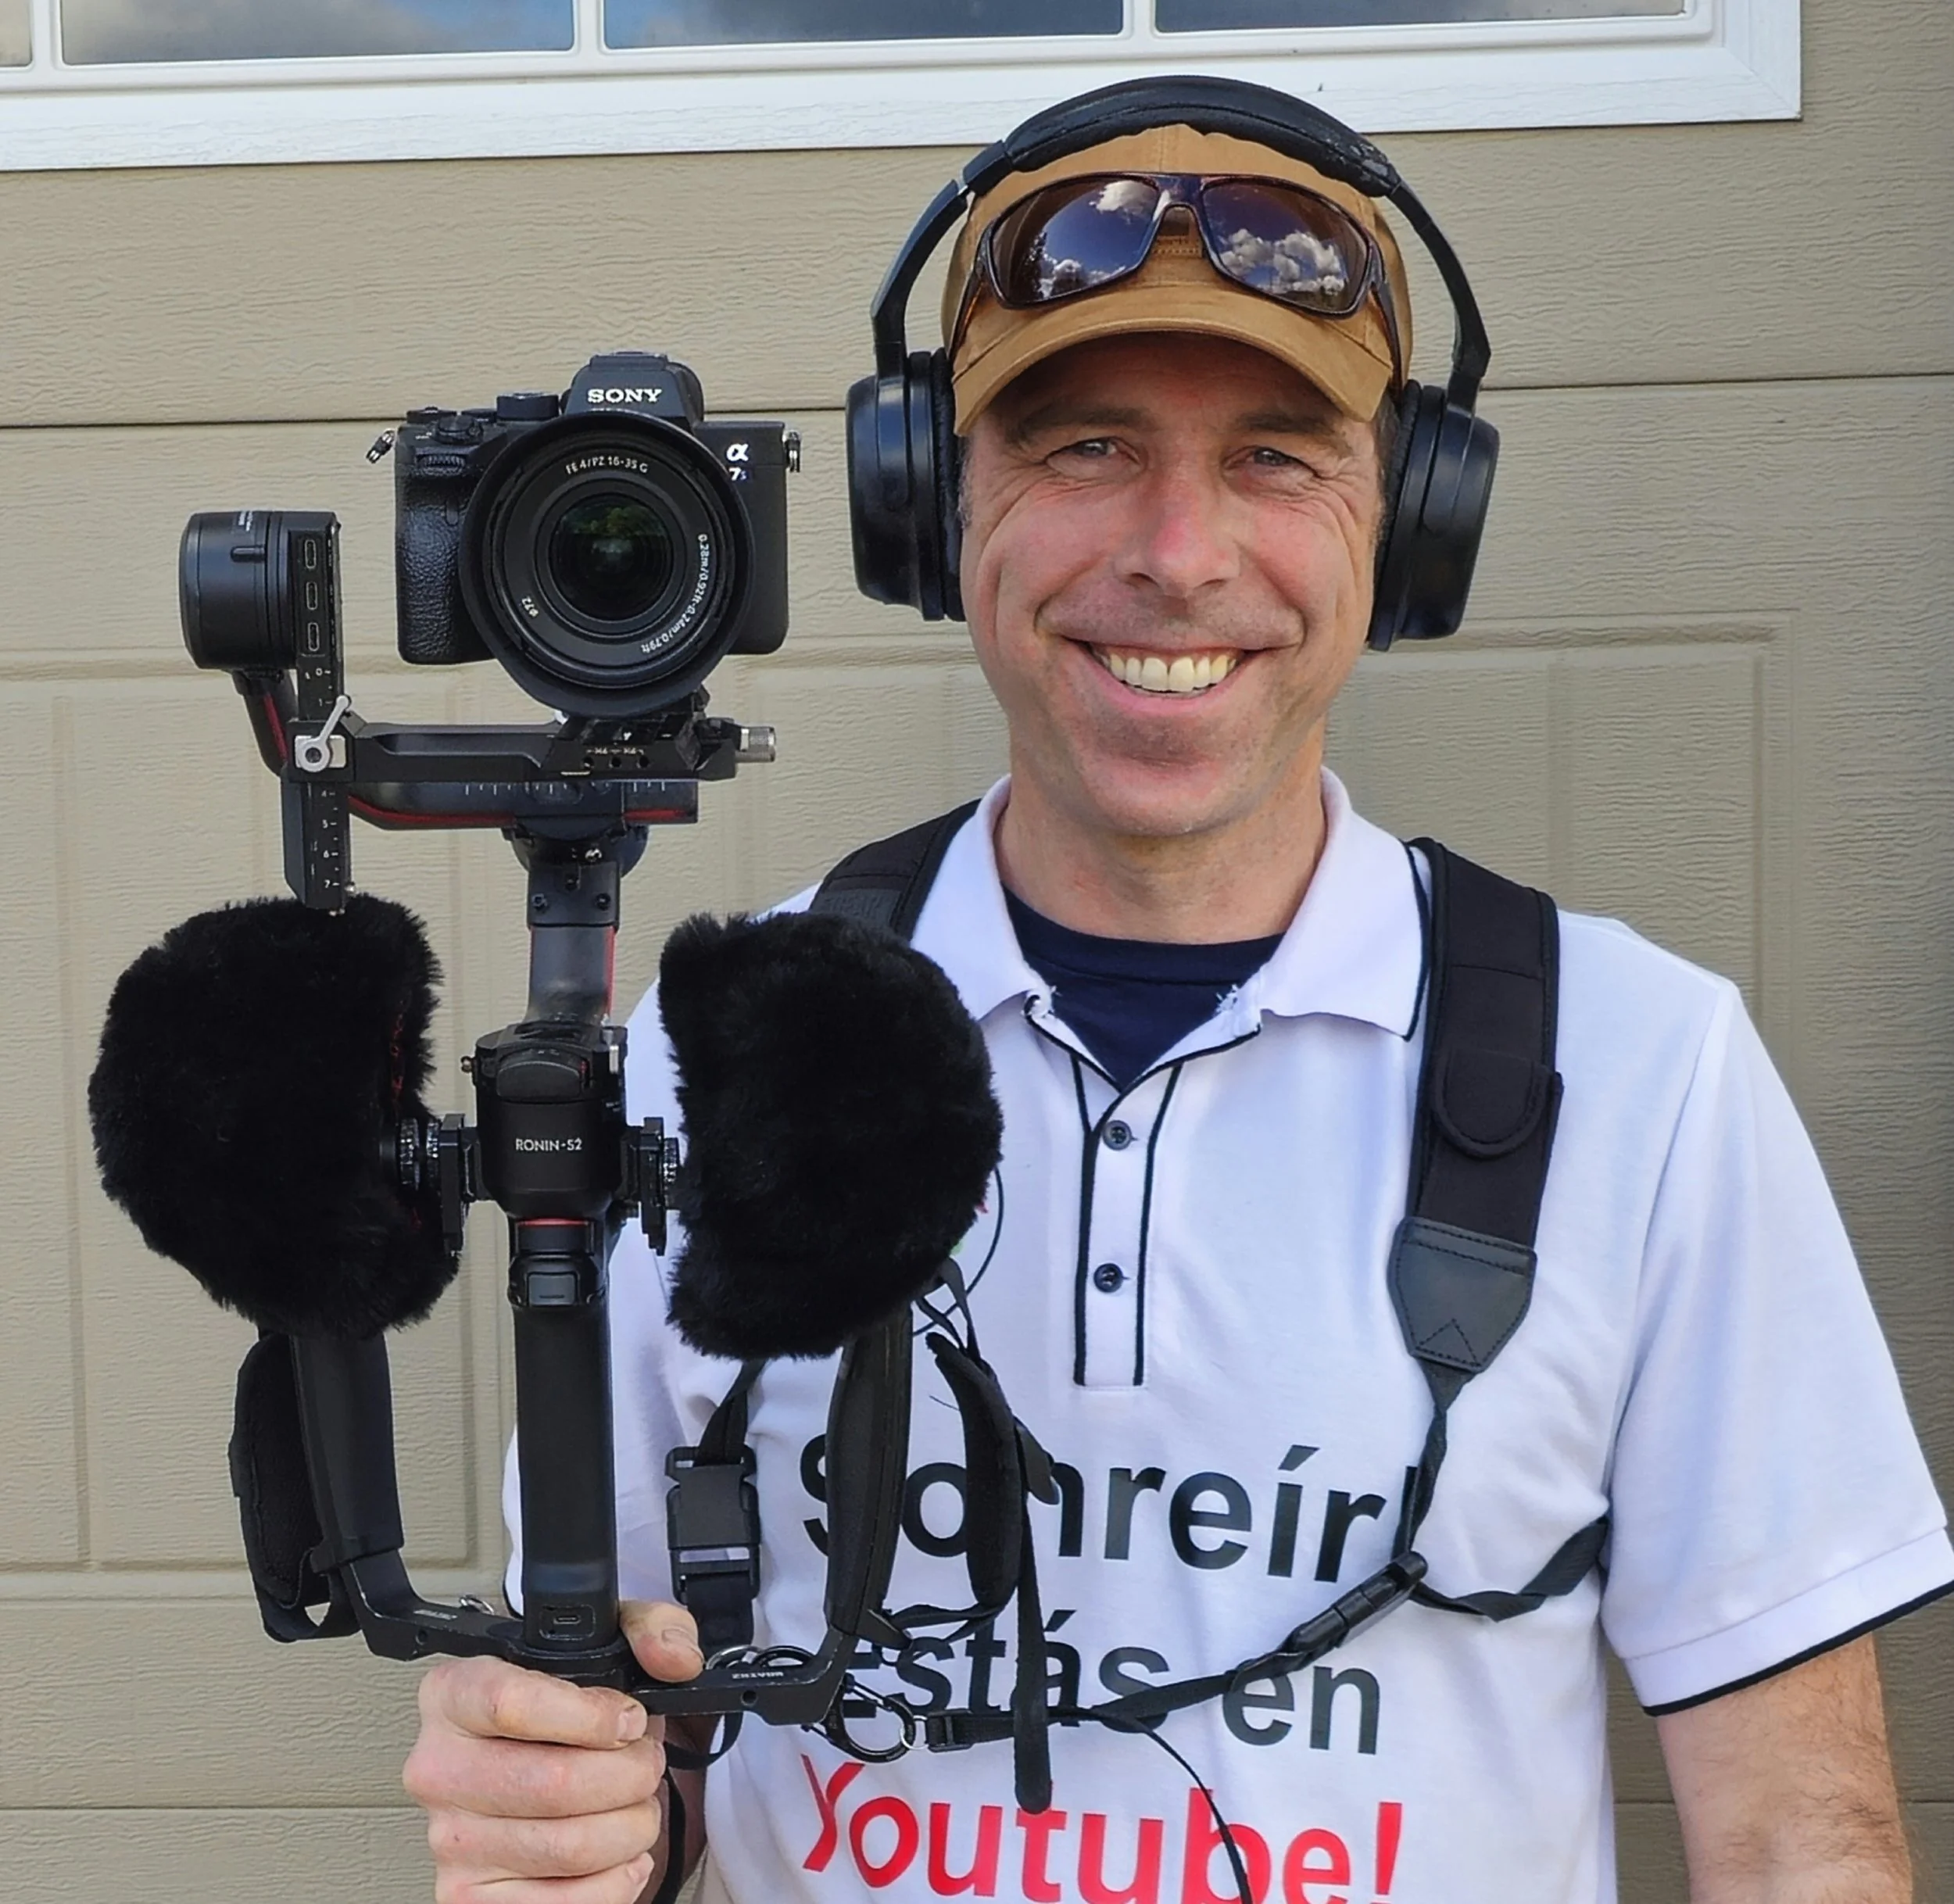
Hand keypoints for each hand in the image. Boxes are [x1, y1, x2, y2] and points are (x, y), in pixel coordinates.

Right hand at [403, 1600, 705, 1903]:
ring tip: (636, 1805)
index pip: (511, 1704)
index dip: (591, 1717)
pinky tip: (623, 1855)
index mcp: (454, 1693)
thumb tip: (675, 1659)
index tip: (629, 1720)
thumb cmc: (567, 1704)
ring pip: (568, 1847)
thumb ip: (652, 1629)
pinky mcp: (470, 1897)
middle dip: (630, 1775)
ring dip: (630, 1827)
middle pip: (553, 1783)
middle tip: (646, 1764)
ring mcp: (451, 1840)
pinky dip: (613, 1884)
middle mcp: (439, 1768)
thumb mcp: (608, 1640)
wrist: (529, 1756)